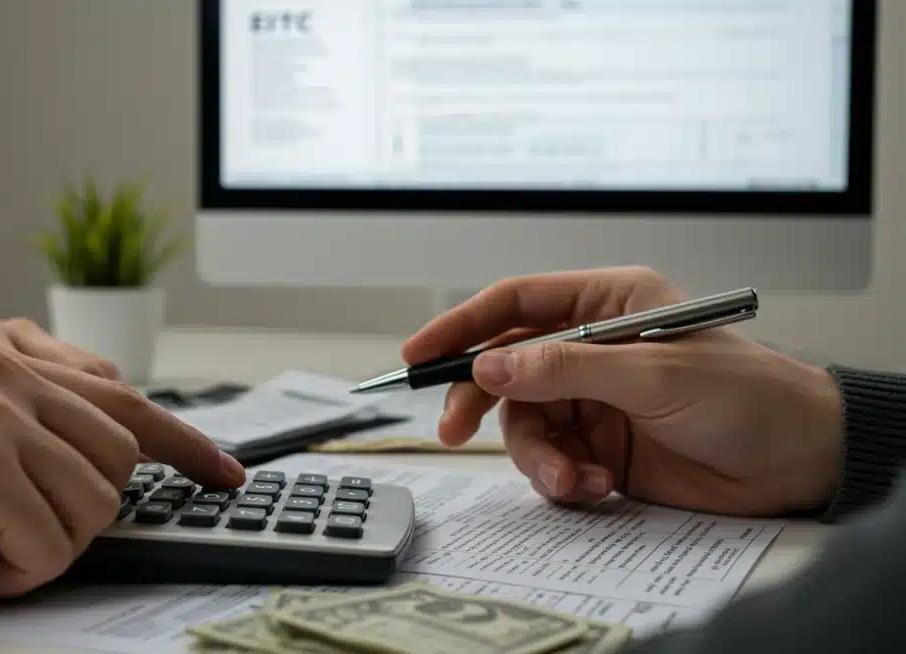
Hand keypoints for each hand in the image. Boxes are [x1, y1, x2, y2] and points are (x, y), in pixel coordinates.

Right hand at [0, 339, 244, 598]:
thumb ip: (31, 414)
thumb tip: (114, 453)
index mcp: (3, 344)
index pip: (122, 393)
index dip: (183, 443)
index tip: (224, 474)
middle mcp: (4, 361)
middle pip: (119, 460)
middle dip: (80, 514)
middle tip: (12, 529)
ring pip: (93, 507)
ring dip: (40, 547)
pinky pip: (49, 547)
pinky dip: (11, 574)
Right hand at [403, 267, 843, 516]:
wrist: (798, 462)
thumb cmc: (746, 396)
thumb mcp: (651, 374)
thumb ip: (563, 370)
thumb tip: (488, 367)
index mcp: (607, 305)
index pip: (516, 303)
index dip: (461, 325)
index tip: (419, 354)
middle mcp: (593, 349)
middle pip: (504, 367)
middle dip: (477, 400)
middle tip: (451, 429)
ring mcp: (594, 399)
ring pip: (525, 423)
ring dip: (536, 456)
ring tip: (572, 479)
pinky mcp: (600, 446)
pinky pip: (552, 459)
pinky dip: (563, 478)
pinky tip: (597, 487)